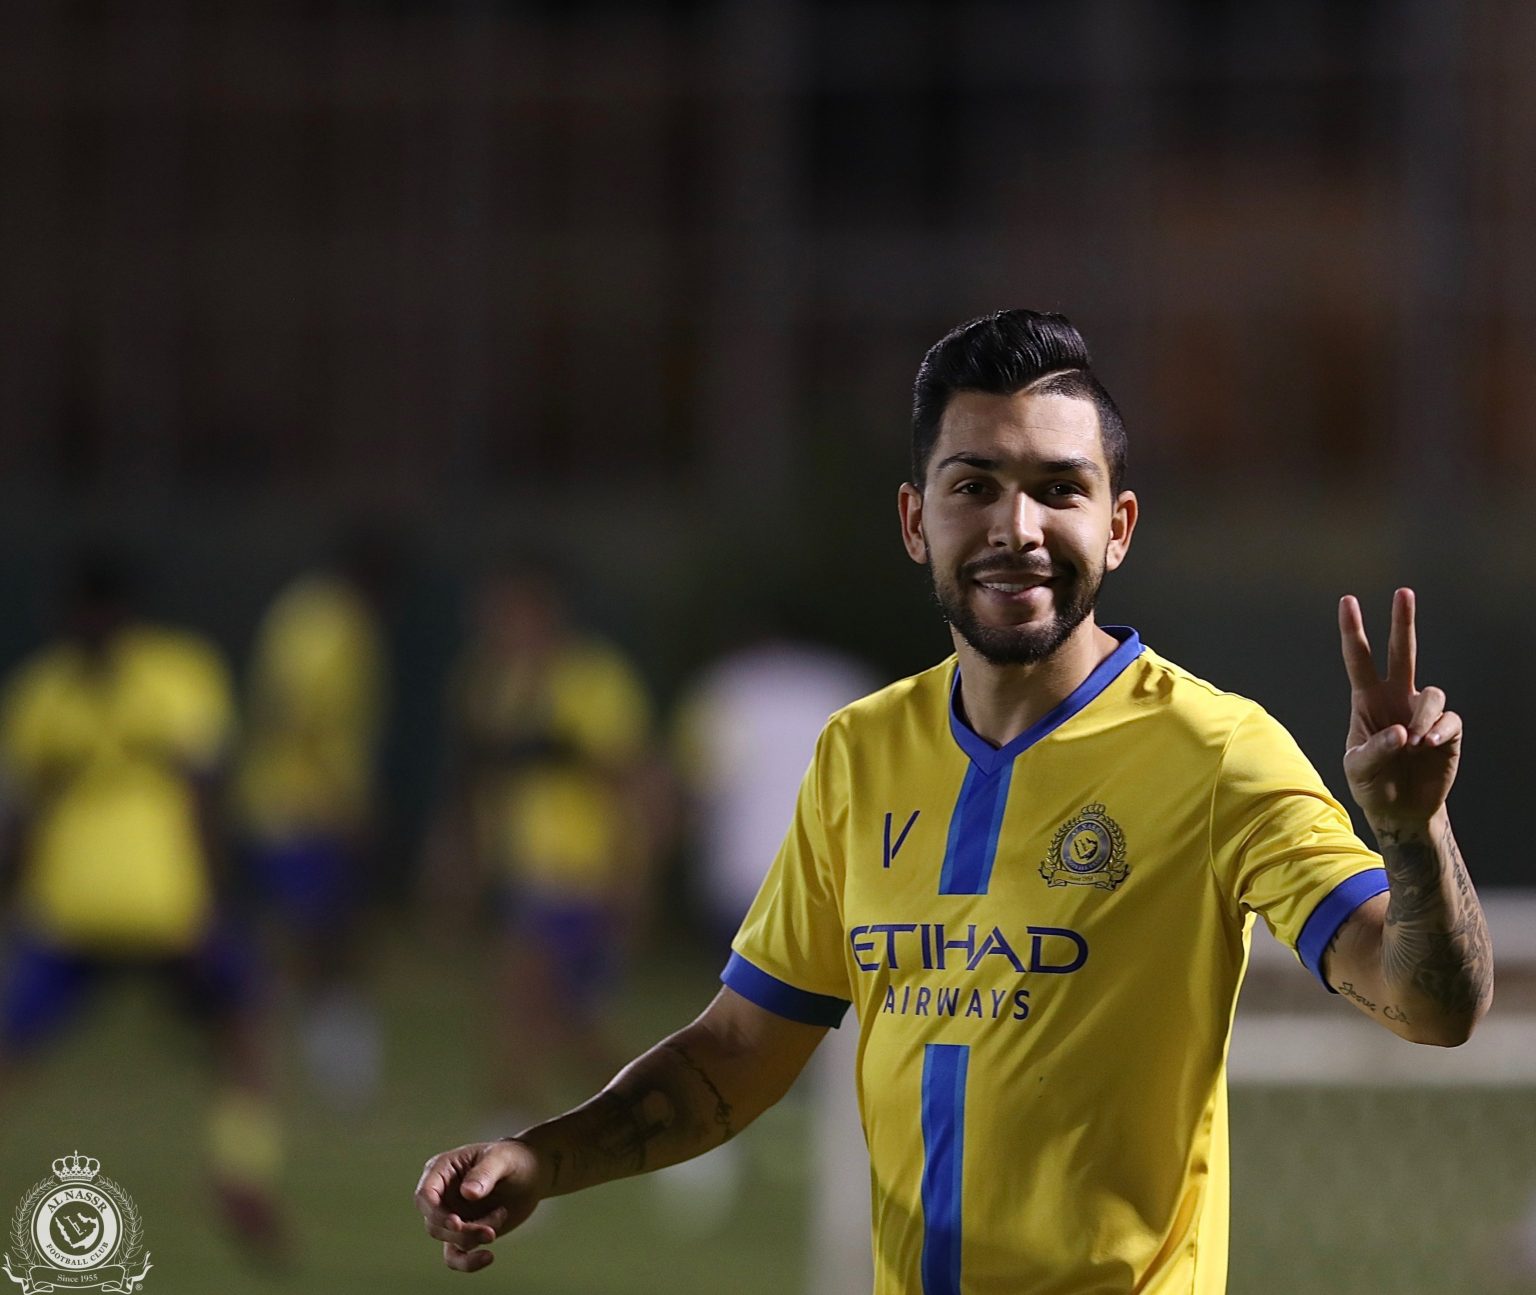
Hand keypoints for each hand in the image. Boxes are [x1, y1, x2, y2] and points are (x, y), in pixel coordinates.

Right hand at [414, 1139, 544, 1272]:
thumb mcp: (502, 1158)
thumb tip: (467, 1193)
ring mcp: (452, 1215)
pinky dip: (468, 1262)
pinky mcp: (464, 1233)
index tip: (456, 1222)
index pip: (425, 1195)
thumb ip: (485, 1173)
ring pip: (449, 1239)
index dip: (435, 1213)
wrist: (532, 1175)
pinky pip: (456, 1256)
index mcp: (442, 1169)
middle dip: (462, 1231)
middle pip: (435, 1223)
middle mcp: (442, 1194)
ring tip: (502, 1215)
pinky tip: (488, 1257)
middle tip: (490, 1229)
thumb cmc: (514, 1158)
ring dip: (474, 1238)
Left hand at [1338, 588, 1460, 828]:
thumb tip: (1402, 732)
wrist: (1400, 808)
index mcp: (1366, 700)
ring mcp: (1422, 713)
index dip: (1354, 631)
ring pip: (1432, 693)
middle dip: (1402, 622)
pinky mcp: (1447, 731)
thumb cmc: (1372, 783)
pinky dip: (1438, 731)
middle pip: (1401, 652)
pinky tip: (1427, 746)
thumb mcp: (1359, 769)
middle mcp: (1396, 698)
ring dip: (1423, 716)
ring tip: (1413, 743)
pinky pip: (1449, 720)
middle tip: (1403, 592)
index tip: (1348, 601)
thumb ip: (1375, 750)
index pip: (1359, 659)